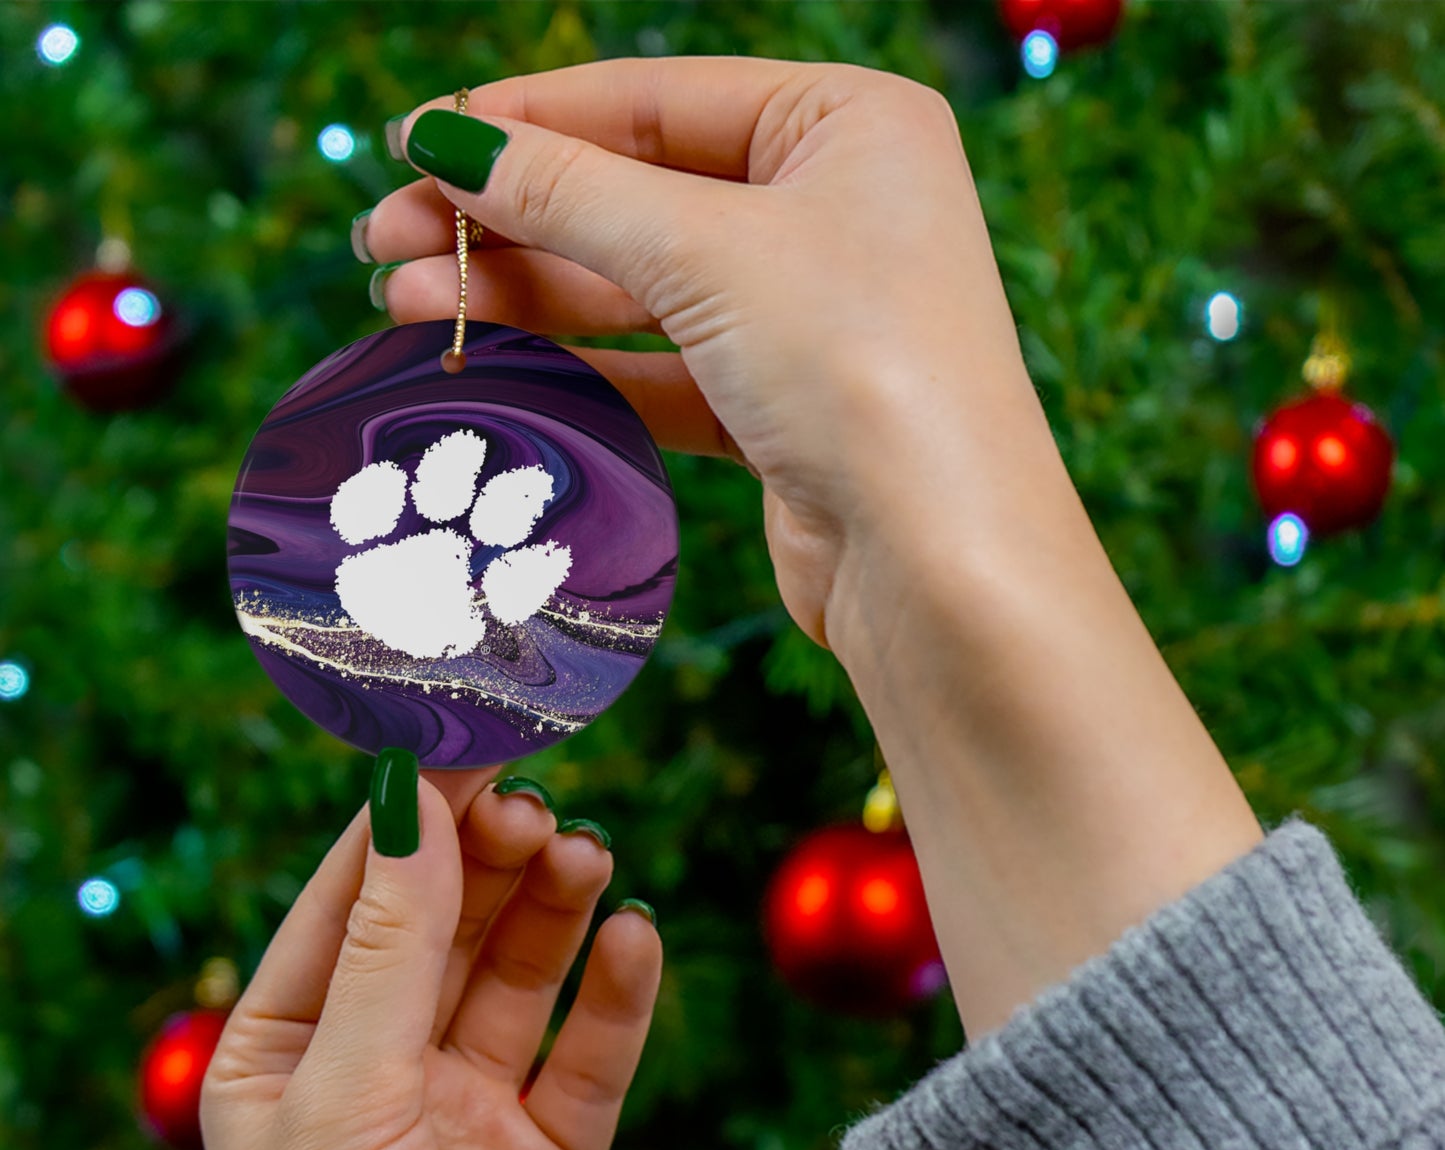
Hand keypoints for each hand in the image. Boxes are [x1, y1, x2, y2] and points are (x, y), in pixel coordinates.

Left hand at [201, 764, 661, 1149]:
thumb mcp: (346, 1097)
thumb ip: (391, 946)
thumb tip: (413, 799)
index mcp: (289, 1050)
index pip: (354, 897)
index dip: (411, 817)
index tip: (469, 739)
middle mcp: (380, 1070)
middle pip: (447, 925)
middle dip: (490, 860)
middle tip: (539, 806)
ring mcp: (469, 1112)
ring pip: (522, 975)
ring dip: (555, 910)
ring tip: (587, 857)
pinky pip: (591, 1054)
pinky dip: (618, 994)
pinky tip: (635, 940)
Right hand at [360, 56, 1054, 658]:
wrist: (939, 563)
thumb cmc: (860, 369)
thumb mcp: (706, 252)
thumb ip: (570, 193)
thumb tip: (446, 140)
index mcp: (847, 125)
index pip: (654, 100)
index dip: (526, 120)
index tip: (413, 142)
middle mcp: (834, 210)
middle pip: (636, 194)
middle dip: (508, 218)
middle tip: (384, 240)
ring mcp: (808, 315)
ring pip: (639, 288)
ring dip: (524, 294)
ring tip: (404, 303)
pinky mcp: (781, 409)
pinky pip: (660, 369)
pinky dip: (579, 367)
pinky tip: (489, 362)